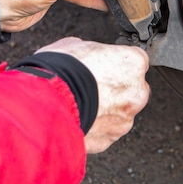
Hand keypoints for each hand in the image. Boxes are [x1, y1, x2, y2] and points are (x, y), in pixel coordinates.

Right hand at [36, 37, 149, 153]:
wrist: (46, 103)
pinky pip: (104, 130)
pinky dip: (94, 126)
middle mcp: (136, 92)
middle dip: (115, 87)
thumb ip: (92, 51)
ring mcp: (125, 118)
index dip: (117, 62)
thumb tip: (85, 53)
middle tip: (92, 85)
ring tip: (81, 103)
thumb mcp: (75, 44)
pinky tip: (77, 117)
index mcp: (133, 63)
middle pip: (132, 88)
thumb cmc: (61, 71)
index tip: (105, 65)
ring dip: (105, 108)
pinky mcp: (109, 138)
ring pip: (120, 112)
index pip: (135, 59)